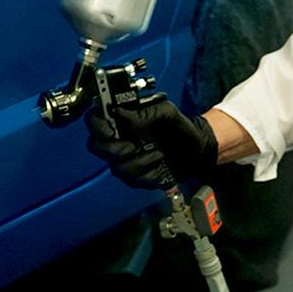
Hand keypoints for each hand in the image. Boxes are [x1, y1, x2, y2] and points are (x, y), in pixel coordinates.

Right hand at [85, 98, 217, 189]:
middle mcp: (119, 139)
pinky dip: (148, 174)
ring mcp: (125, 158)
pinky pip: (131, 179)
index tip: (110, 129)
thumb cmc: (180, 128)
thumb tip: (120, 112)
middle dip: (115, 149)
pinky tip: (159, 164)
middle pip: (97, 146)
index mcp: (122, 119)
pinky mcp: (134, 176)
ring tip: (158, 153)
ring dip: (139, 162)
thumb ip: (143, 112)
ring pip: (115, 166)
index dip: (97, 125)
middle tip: (132, 145)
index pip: (95, 120)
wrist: (197, 150)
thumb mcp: (166, 112)